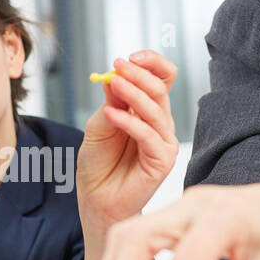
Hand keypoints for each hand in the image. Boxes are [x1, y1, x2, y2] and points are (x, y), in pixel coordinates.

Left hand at [77, 50, 179, 259]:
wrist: (96, 203)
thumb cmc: (98, 168)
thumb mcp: (98, 127)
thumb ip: (110, 104)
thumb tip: (116, 76)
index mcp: (146, 111)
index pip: (162, 78)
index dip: (150, 63)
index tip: (128, 57)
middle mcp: (160, 124)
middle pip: (162, 88)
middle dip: (140, 73)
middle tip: (118, 65)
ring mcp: (163, 142)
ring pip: (157, 109)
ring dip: (134, 93)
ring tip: (114, 84)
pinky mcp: (162, 161)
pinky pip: (151, 136)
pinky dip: (131, 122)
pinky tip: (111, 116)